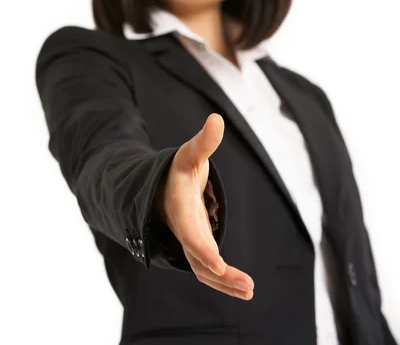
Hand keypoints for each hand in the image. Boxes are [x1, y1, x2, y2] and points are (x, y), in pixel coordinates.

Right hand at [154, 113, 253, 299]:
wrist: (157, 191)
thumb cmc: (176, 171)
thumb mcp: (188, 154)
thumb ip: (204, 141)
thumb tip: (216, 118)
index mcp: (181, 210)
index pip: (191, 233)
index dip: (203, 249)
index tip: (219, 264)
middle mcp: (184, 231)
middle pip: (200, 259)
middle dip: (221, 275)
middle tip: (248, 285)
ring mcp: (189, 243)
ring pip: (204, 270)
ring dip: (225, 283)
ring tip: (249, 290)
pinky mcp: (197, 249)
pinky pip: (207, 270)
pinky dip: (222, 280)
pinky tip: (242, 287)